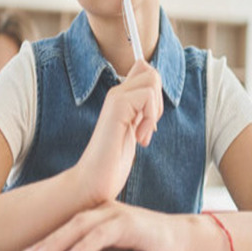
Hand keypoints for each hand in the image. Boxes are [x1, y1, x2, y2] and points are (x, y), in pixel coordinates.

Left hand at [20, 201, 182, 250]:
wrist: (183, 242)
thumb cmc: (149, 249)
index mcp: (101, 216)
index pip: (68, 227)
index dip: (46, 241)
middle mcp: (106, 210)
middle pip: (69, 224)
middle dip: (45, 242)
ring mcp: (119, 214)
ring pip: (80, 226)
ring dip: (56, 244)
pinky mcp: (131, 224)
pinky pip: (101, 235)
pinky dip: (82, 247)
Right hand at [75, 59, 163, 204]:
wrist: (93, 181)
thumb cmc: (112, 162)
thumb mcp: (134, 131)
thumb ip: (141, 112)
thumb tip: (156, 97)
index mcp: (121, 98)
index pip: (143, 69)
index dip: (155, 90)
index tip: (149, 119)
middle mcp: (116, 93)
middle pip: (151, 72)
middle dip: (159, 100)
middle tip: (147, 127)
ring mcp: (115, 98)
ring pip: (152, 80)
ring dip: (155, 110)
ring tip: (142, 134)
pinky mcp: (116, 106)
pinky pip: (147, 95)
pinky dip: (150, 118)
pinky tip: (139, 138)